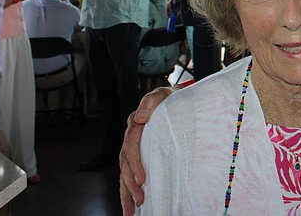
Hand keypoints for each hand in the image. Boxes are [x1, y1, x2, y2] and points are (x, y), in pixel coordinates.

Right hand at [119, 86, 174, 214]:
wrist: (176, 101)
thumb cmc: (171, 99)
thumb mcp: (163, 95)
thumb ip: (151, 101)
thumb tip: (139, 117)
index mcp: (135, 124)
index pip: (130, 145)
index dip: (134, 163)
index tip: (141, 178)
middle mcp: (131, 138)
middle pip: (125, 163)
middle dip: (130, 183)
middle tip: (140, 198)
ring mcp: (134, 149)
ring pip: (124, 173)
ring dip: (126, 193)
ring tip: (131, 211)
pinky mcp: (140, 157)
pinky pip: (130, 175)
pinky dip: (128, 192)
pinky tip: (131, 206)